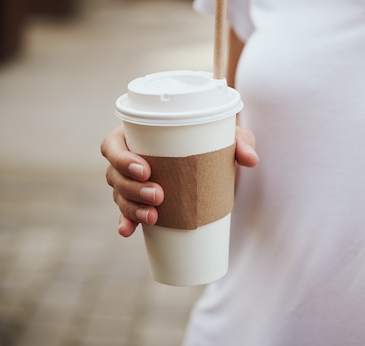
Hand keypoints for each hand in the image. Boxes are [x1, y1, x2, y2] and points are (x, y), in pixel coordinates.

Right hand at [100, 124, 258, 236]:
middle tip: (159, 195)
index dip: (122, 158)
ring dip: (131, 208)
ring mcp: (133, 180)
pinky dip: (126, 222)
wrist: (219, 153)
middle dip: (132, 188)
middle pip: (115, 174)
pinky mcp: (143, 199)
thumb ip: (241, 142)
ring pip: (119, 194)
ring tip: (154, 217)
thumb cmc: (217, 137)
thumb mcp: (229, 136)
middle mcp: (130, 156)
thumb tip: (251, 159)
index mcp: (138, 134)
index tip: (146, 169)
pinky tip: (128, 232)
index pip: (113, 144)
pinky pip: (126, 212)